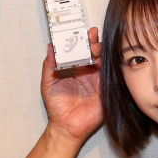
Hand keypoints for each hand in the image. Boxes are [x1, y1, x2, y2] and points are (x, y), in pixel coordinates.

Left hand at [41, 27, 102, 142]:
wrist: (66, 126)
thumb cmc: (56, 106)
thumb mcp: (48, 82)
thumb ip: (49, 65)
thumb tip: (51, 46)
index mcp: (75, 69)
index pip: (81, 50)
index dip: (82, 40)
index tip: (82, 32)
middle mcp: (88, 72)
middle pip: (94, 53)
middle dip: (94, 42)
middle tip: (92, 37)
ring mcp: (98, 80)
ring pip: (103, 61)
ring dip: (101, 52)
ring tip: (95, 47)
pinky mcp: (105, 89)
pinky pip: (109, 75)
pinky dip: (107, 65)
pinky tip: (103, 60)